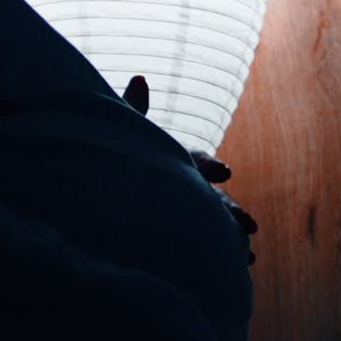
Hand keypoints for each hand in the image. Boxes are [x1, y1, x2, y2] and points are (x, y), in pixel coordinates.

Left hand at [124, 75, 258, 264]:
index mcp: (170, 157)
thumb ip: (132, 110)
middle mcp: (183, 182)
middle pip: (210, 194)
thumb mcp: (120, 132)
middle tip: (248, 224)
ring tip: (249, 247)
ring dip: (232, 230)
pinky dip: (225, 249)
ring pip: (213, 219)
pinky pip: (206, 240)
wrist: (91, 192)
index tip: (224, 172)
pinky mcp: (182, 230)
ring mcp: (184, 207)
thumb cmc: (109, 153)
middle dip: (228, 207)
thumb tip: (140, 78)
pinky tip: (244, 262)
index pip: (193, 159)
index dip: (207, 165)